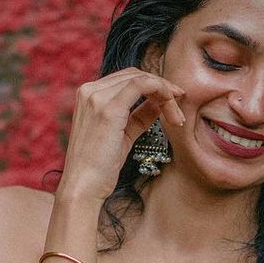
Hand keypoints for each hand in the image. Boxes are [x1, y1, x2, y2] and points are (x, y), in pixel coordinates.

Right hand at [55, 67, 187, 204]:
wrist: (83, 187)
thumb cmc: (100, 168)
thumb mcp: (123, 135)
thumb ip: (139, 116)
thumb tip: (159, 105)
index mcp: (89, 95)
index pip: (126, 79)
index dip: (153, 86)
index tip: (173, 100)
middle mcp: (89, 90)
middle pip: (135, 75)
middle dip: (162, 88)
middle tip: (180, 107)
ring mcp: (97, 97)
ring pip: (141, 78)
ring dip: (165, 93)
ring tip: (178, 116)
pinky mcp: (108, 109)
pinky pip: (141, 85)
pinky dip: (161, 92)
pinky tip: (172, 109)